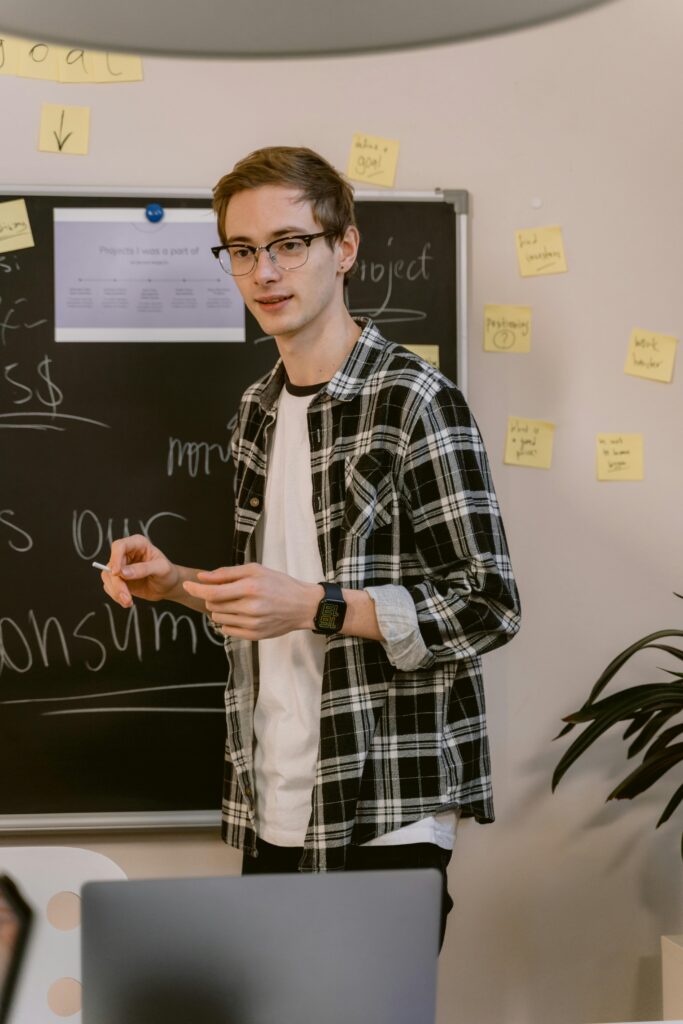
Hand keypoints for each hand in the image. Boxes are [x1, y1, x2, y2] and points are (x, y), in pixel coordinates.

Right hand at [101, 534, 181, 608]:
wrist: (168, 586)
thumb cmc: (167, 573)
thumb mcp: (161, 569)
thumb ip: (144, 569)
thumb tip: (123, 572)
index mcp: (137, 544)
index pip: (119, 546)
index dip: (115, 558)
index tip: (116, 573)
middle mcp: (126, 553)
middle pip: (111, 565)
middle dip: (117, 583)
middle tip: (126, 597)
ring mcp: (121, 566)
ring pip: (108, 577)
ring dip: (116, 591)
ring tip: (128, 601)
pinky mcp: (118, 579)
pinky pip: (109, 586)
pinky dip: (116, 596)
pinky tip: (127, 601)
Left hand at [183, 563, 320, 640]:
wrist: (303, 605)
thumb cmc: (279, 584)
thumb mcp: (256, 570)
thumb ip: (227, 573)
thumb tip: (202, 577)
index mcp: (250, 588)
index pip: (212, 592)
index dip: (195, 589)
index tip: (187, 585)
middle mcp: (250, 608)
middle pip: (213, 605)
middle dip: (212, 597)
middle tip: (226, 592)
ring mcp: (252, 624)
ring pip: (218, 618)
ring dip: (220, 609)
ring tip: (236, 603)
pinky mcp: (254, 636)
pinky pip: (228, 630)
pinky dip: (228, 622)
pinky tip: (241, 614)